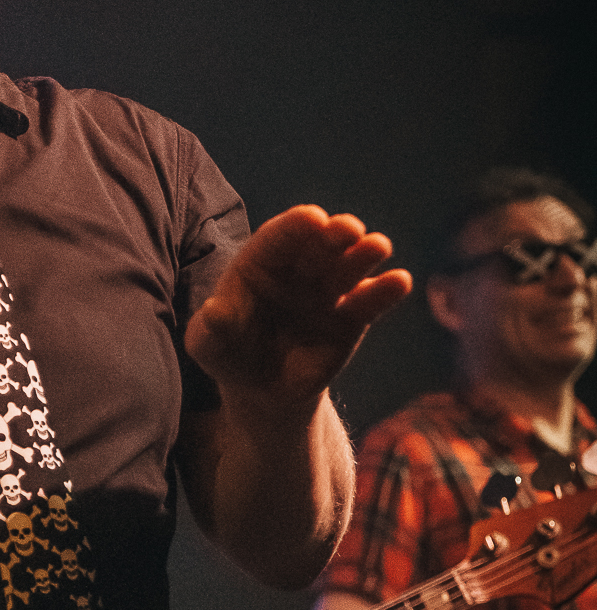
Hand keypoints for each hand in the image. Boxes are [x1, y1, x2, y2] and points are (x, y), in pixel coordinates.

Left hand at [185, 206, 411, 409]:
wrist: (261, 391)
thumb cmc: (229, 356)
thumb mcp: (208, 346)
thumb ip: (211, 329)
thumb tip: (215, 313)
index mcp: (259, 264)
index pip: (277, 238)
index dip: (295, 227)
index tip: (312, 219)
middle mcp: (297, 271)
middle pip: (318, 246)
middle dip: (335, 234)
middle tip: (349, 229)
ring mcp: (327, 292)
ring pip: (348, 266)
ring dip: (364, 254)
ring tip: (378, 246)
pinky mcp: (351, 319)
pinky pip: (369, 302)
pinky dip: (385, 291)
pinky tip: (399, 282)